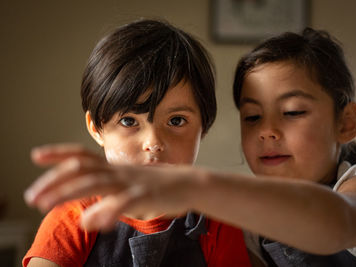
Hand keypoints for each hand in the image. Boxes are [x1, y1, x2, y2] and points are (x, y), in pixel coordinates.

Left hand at [25, 144, 199, 230]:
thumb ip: (107, 200)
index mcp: (114, 167)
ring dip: (68, 192)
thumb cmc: (158, 185)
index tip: (36, 155)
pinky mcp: (147, 196)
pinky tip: (91, 222)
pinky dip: (106, 211)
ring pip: (96, 183)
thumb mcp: (129, 188)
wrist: (191, 182)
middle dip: (53, 181)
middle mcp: (119, 171)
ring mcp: (132, 182)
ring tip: (46, 205)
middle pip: (82, 169)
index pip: (82, 155)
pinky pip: (124, 203)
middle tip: (31, 196)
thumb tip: (86, 218)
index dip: (58, 153)